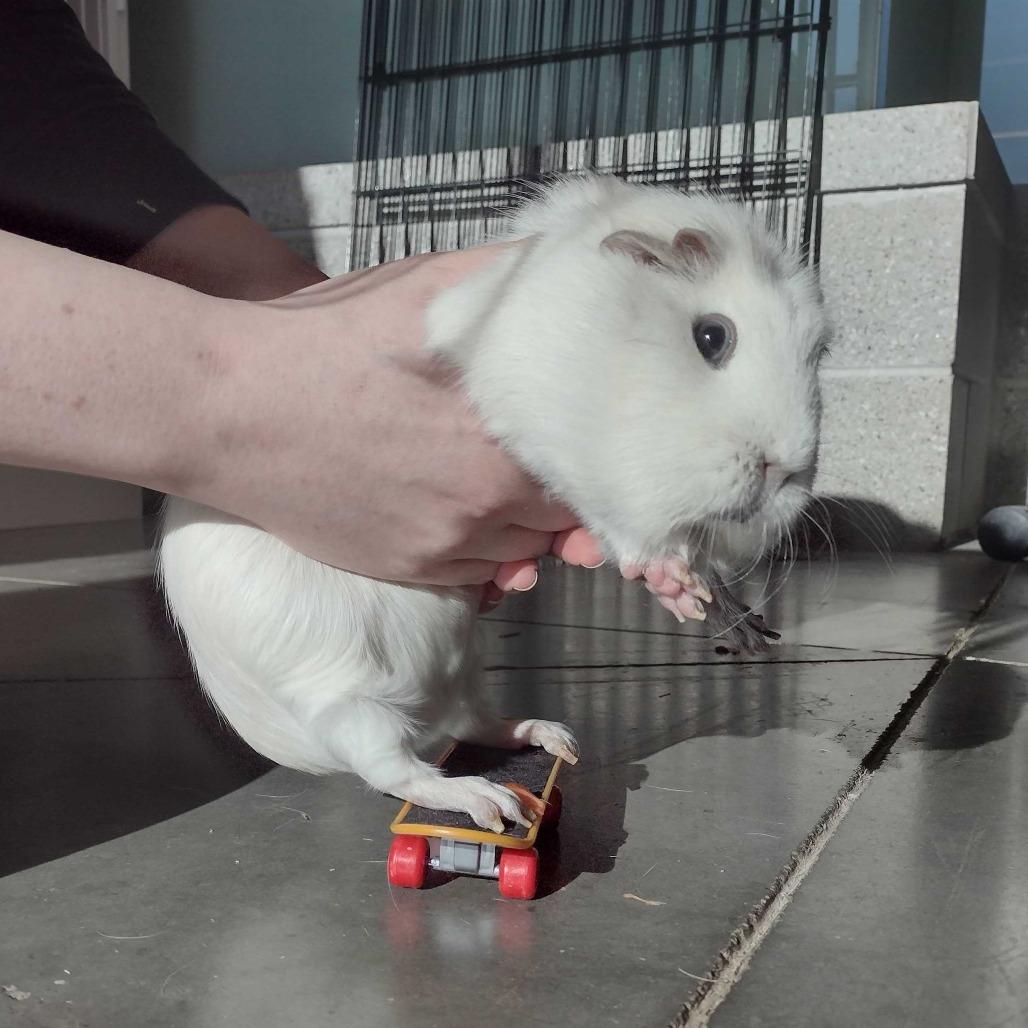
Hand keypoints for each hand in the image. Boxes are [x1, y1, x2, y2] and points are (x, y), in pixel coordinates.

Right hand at [189, 243, 581, 583]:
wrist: (232, 407)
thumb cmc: (328, 340)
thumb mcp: (424, 287)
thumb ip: (509, 278)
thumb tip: (574, 263)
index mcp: (505, 439)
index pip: (595, 469)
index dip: (599, 454)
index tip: (592, 438)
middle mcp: (485, 506)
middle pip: (564, 517)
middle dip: (566, 490)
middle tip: (548, 457)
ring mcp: (443, 547)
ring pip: (523, 551)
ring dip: (526, 524)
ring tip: (502, 481)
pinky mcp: (405, 569)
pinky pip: (477, 576)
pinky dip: (487, 552)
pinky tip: (464, 511)